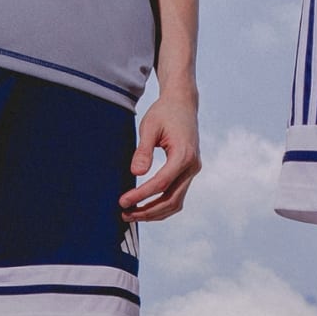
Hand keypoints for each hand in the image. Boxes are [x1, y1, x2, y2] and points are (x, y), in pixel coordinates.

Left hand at [121, 92, 200, 221]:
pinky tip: (146, 206)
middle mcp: (192, 165)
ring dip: (155, 212)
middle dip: (148, 211)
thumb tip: (137, 173)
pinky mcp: (189, 170)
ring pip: (176, 202)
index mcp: (184, 154)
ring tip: (132, 213)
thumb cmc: (165, 112)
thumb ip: (143, 151)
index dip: (141, 195)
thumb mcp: (150, 127)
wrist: (183, 102)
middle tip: (125, 213)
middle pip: (171, 199)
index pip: (161, 183)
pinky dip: (162, 205)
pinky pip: (177, 195)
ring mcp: (193, 169)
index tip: (123, 201)